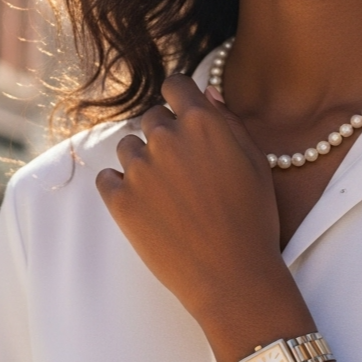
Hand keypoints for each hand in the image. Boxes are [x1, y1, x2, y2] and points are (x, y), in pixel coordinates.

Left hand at [95, 75, 285, 330]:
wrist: (233, 277)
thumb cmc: (254, 219)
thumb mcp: (255, 161)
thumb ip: (229, 121)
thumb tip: (206, 95)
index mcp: (203, 123)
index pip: (176, 84)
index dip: (179, 96)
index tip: (181, 112)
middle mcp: (167, 138)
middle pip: (152, 118)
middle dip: (164, 134)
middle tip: (182, 167)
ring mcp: (140, 169)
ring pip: (128, 147)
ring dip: (142, 160)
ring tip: (165, 191)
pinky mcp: (120, 201)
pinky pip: (107, 178)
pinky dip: (119, 186)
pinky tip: (143, 204)